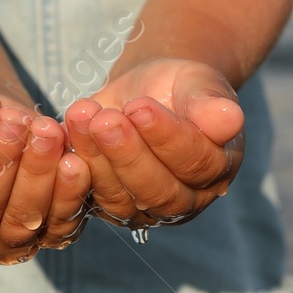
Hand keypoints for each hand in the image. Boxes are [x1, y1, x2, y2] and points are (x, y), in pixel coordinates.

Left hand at [64, 58, 244, 229]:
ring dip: (96, 157)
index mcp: (217, 170)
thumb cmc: (181, 87)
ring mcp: (145, 208)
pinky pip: (87, 196)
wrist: (149, 91)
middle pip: (157, 191)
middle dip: (127, 154)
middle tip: (104, 119)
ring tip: (81, 114)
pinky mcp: (109, 206)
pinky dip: (74, 165)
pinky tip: (62, 132)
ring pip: (119, 197)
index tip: (139, 107)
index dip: (166, 138)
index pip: (194, 163)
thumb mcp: (199, 83)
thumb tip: (230, 118)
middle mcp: (186, 199)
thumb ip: (210, 103)